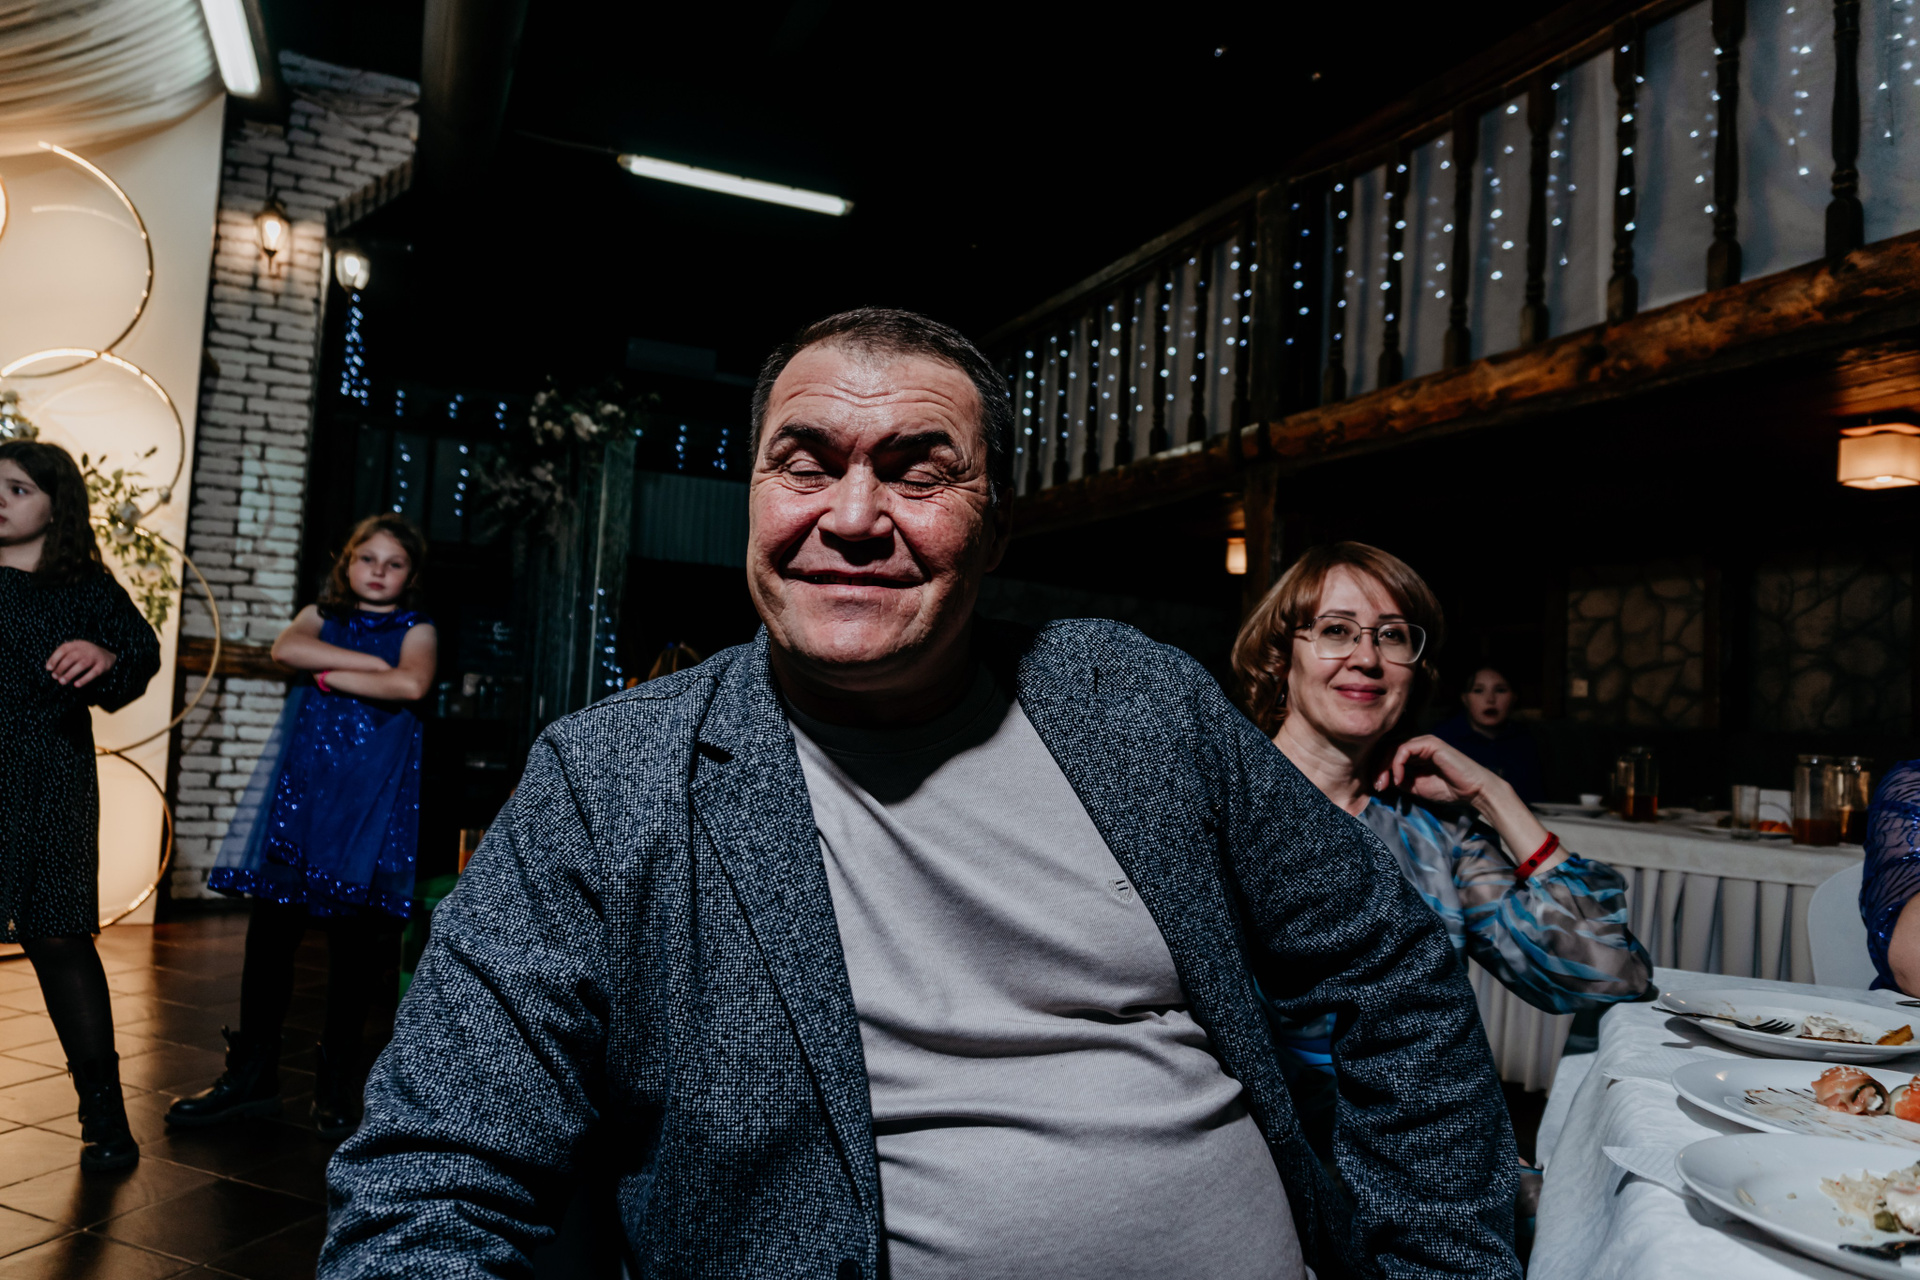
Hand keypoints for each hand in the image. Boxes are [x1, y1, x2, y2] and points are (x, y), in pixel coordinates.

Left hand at [47, 639, 116, 687]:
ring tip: (62, 682)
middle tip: (55, 677)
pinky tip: (76, 685)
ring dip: (70, 674)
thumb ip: (64, 655)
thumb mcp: (76, 650)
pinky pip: (93, 673)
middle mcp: (87, 649)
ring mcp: (95, 657)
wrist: (108, 656)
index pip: (63, 649)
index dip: (54, 659)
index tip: (49, 669)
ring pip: (82, 665)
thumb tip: (49, 667)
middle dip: (61, 668)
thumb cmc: (86, 655)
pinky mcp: (102, 666)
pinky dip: (84, 679)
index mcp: (78, 644)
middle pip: (71, 658)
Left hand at [1375, 734, 1499, 807]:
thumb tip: (1382, 778)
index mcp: (1416, 755)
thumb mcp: (1417, 787)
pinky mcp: (1429, 743)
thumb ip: (1401, 780)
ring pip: (1393, 748)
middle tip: (1378, 787)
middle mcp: (1419, 746)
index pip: (1390, 757)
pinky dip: (1397, 764)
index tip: (1378, 789)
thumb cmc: (1449, 790)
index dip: (1380, 771)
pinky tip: (1399, 778)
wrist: (1473, 791)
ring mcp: (1424, 743)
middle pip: (1388, 750)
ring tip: (1386, 784)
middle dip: (1379, 768)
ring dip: (1385, 766)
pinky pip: (1404, 749)